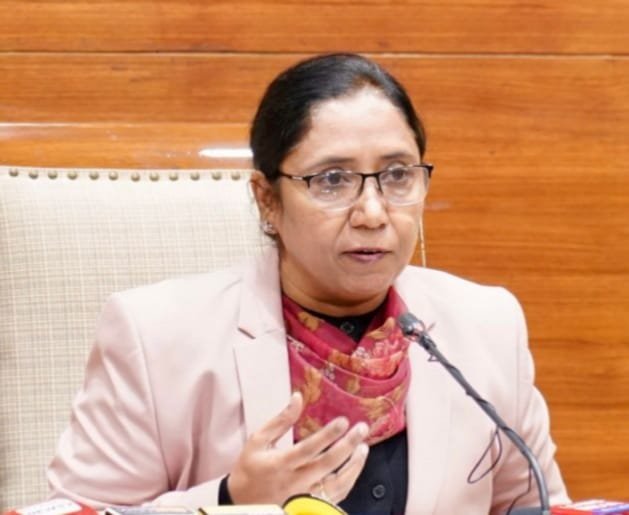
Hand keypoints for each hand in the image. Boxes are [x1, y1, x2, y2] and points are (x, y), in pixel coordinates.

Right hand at [227, 392, 368, 504]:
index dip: (327, 435)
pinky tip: (355, 466)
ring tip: (363, 448)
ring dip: (353, 466)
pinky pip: (335, 496)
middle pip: (327, 465)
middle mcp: (294, 482)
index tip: (343, 421)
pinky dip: (348, 481)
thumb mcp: (259, 439)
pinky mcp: (309, 506)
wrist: (241, 502)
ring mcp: (303, 497)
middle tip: (362, 429)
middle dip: (347, 446)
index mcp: (280, 464)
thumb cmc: (250, 467)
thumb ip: (280, 420)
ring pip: (335, 485)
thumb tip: (298, 397)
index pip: (308, 449)